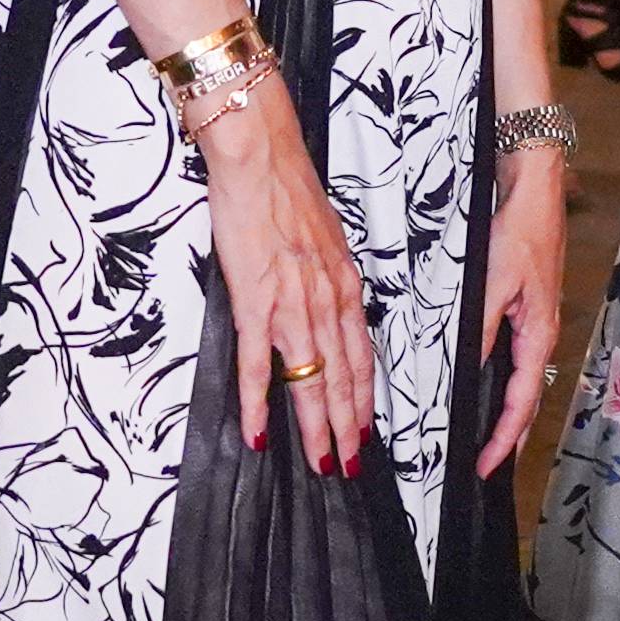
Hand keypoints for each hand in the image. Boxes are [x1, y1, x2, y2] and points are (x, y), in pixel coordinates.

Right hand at [197, 100, 374, 471]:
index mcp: (345, 286)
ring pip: (311, 380)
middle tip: (347, 464)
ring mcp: (291, 305)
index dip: (363, 399)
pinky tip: (258, 430)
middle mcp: (327, 301)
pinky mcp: (254, 301)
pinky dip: (259, 402)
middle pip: (343, 377)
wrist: (261, 156)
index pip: (361, 356)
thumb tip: (328, 303)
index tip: (365, 431)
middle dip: (348, 426)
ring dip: (315, 426)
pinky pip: (258, 364)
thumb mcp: (324, 239)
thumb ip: (328, 277)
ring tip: (319, 462)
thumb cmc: (288, 191)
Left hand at [481, 138, 571, 475]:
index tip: (483, 465)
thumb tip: (467, 370)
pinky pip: (514, 354)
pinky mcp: (524, 304)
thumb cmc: (520, 228)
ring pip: (519, 378)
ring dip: (504, 410)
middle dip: (508, 435)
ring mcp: (533, 319)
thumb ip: (479, 328)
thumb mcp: (492, 281)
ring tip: (484, 436)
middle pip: (525, 397)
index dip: (503, 439)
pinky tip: (482, 381)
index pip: (522, 401)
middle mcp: (540, 331)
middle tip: (484, 464)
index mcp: (538, 332)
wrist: (534, 185)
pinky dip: (500, 379)